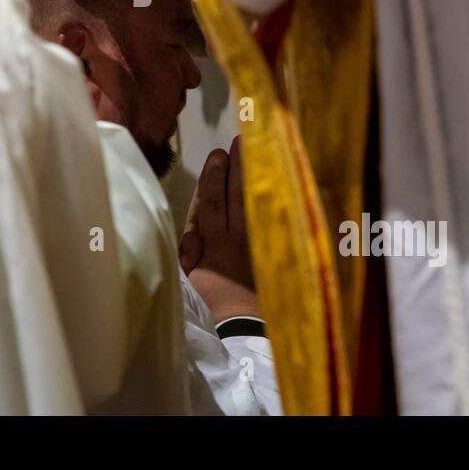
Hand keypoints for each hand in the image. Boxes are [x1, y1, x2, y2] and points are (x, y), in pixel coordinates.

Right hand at [181, 137, 258, 323]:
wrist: (239, 329)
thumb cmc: (208, 305)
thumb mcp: (186, 279)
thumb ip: (188, 253)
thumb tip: (192, 234)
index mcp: (210, 244)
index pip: (209, 203)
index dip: (212, 178)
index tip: (217, 155)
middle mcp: (233, 239)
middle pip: (234, 196)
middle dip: (236, 168)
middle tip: (240, 141)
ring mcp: (254, 246)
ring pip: (253, 205)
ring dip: (254, 178)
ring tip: (257, 155)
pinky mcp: (270, 254)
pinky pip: (272, 222)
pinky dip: (276, 203)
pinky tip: (282, 186)